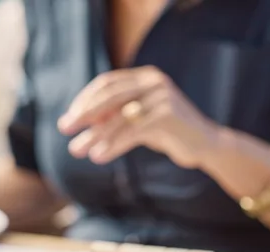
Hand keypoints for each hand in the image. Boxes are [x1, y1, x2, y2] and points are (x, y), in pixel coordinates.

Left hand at [58, 66, 219, 168]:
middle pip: (109, 96)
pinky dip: (113, 144)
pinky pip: (132, 131)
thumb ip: (113, 116)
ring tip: (76, 150)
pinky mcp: (168, 116)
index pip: (106, 84)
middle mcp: (153, 81)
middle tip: (64, 129)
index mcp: (144, 77)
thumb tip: (75, 120)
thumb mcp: (137, 120)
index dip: (84, 101)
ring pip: (119, 117)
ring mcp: (162, 97)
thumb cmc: (168, 132)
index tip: (68, 120)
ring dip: (94, 135)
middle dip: (83, 113)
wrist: (205, 144)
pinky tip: (98, 156)